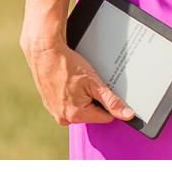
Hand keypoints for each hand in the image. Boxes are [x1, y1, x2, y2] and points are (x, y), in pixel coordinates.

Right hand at [20, 34, 134, 126]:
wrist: (45, 53)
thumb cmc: (67, 65)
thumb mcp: (94, 83)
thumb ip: (112, 101)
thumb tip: (127, 115)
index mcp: (75, 116)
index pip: (105, 117)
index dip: (109, 102)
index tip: (104, 89)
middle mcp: (63, 118)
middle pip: (92, 113)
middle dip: (95, 99)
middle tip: (89, 82)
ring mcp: (54, 112)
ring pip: (81, 107)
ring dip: (84, 96)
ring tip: (78, 81)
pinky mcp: (50, 104)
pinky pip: (69, 103)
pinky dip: (73, 94)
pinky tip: (70, 82)